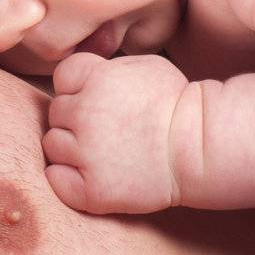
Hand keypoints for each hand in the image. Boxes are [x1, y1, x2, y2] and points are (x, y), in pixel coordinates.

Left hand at [43, 53, 189, 214]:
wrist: (201, 150)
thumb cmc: (177, 105)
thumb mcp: (144, 66)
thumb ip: (104, 66)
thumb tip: (80, 74)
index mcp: (97, 78)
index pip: (62, 77)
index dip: (79, 88)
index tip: (101, 100)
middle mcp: (84, 113)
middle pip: (56, 112)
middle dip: (76, 119)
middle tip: (108, 130)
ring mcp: (86, 152)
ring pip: (52, 145)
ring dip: (70, 149)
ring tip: (103, 153)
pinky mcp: (93, 188)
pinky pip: (56, 179)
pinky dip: (66, 179)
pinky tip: (91, 175)